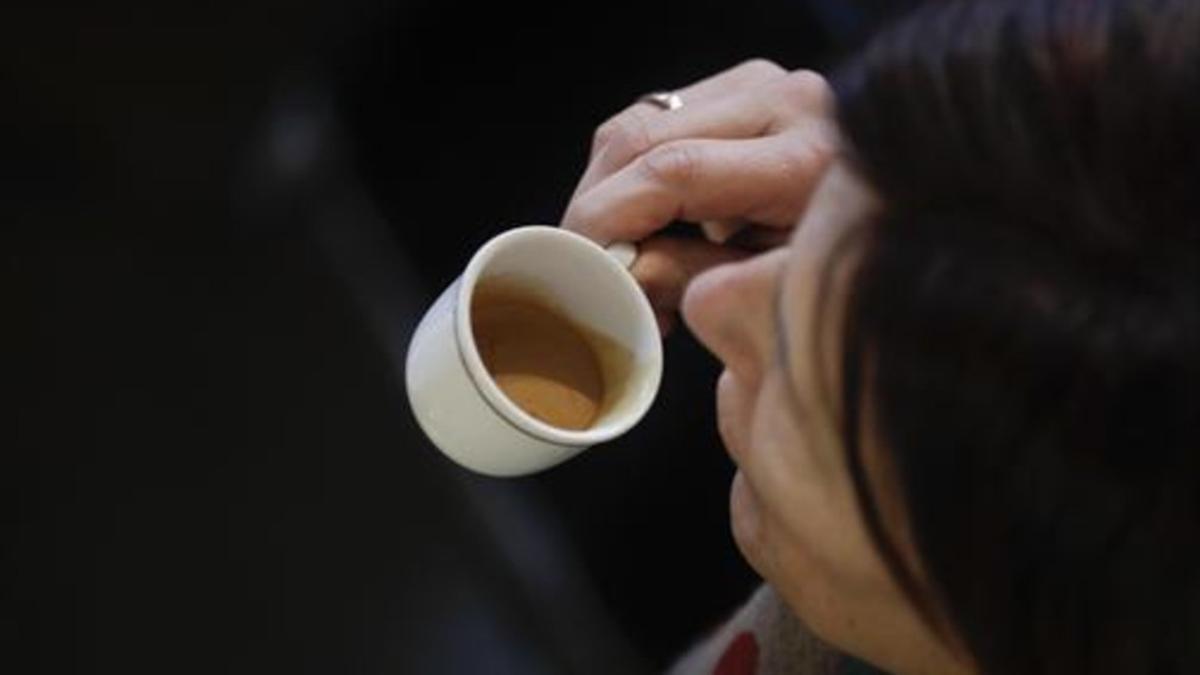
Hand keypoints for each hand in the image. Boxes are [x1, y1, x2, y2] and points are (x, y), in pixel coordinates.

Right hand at [561, 60, 836, 332]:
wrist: (898, 226)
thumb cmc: (843, 270)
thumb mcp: (774, 285)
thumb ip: (692, 276)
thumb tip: (619, 274)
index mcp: (806, 157)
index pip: (674, 170)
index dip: (608, 218)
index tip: (576, 264)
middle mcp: (784, 101)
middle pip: (641, 137)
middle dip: (593, 206)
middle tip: (579, 267)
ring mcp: (761, 86)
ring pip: (637, 125)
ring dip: (606, 191)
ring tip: (615, 256)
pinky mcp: (742, 89)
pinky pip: (656, 122)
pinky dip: (631, 175)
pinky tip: (641, 226)